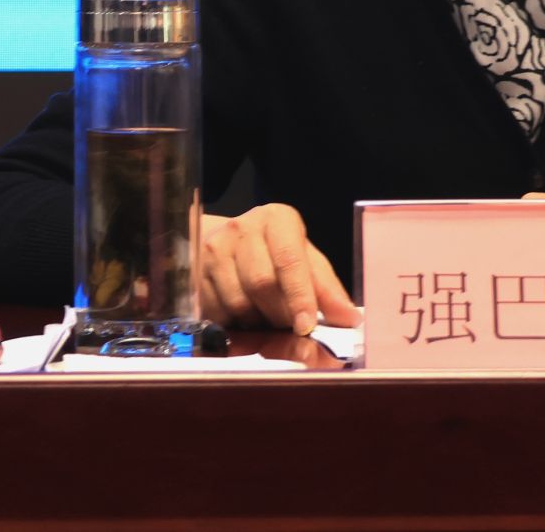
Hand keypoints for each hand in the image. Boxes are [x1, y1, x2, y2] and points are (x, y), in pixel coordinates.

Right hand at [200, 203, 360, 334]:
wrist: (227, 242)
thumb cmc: (275, 252)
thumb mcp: (306, 261)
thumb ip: (326, 289)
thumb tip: (349, 318)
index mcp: (277, 219)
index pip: (289, 259)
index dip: (299, 296)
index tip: (306, 325)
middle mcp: (243, 227)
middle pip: (262, 284)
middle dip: (280, 314)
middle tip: (290, 325)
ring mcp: (214, 248)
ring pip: (238, 302)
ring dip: (258, 322)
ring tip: (267, 317)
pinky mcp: (195, 272)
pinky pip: (217, 312)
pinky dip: (236, 325)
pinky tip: (244, 316)